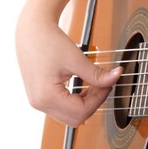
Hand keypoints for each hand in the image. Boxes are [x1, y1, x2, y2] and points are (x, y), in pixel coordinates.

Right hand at [16, 12, 121, 126]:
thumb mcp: (76, 58)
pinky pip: (62, 107)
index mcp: (46, 96)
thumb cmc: (48, 41)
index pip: (81, 111)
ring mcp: (38, 101)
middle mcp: (39, 103)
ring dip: (86, 102)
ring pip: (69, 115)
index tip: (109, 84)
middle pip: (75, 118)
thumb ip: (96, 73)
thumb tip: (116, 77)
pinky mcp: (40, 96)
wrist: (32, 30)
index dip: (100, 98)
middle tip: (104, 84)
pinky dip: (76, 100)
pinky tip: (85, 86)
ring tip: (96, 84)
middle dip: (94, 102)